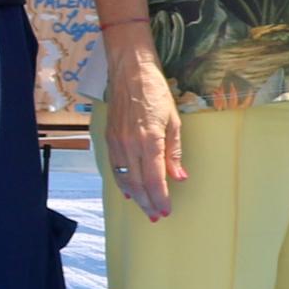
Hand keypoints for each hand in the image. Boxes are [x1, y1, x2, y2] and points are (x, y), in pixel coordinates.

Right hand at [105, 51, 187, 222]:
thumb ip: (174, 151)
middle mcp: (130, 145)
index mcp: (150, 141)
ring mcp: (117, 142)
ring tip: (145, 208)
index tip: (165, 211)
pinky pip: (114, 167)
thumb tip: (179, 176)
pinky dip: (122, 182)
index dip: (160, 198)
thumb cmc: (156, 92)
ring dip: (135, 197)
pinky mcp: (108, 138)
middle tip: (155, 216)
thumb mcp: (173, 121)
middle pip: (138, 184)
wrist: (130, 72)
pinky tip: (129, 191)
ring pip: (124, 179)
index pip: (155, 179)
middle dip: (148, 203)